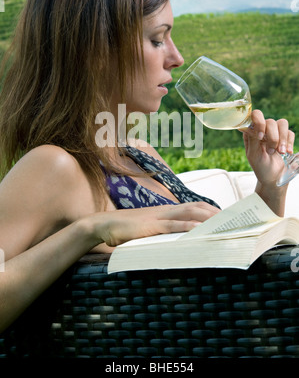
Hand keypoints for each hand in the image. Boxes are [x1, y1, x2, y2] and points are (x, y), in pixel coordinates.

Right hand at [92, 201, 220, 246]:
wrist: (105, 224)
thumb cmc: (126, 229)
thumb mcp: (149, 229)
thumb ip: (164, 231)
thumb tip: (179, 240)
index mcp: (166, 210)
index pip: (194, 206)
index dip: (211, 210)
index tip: (227, 217)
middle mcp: (166, 210)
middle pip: (197, 207)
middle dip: (216, 213)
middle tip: (233, 221)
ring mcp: (159, 217)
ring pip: (189, 214)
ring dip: (207, 218)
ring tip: (224, 225)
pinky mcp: (151, 226)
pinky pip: (173, 226)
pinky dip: (188, 228)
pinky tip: (199, 231)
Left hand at [242, 109, 294, 185]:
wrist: (273, 178)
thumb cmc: (260, 167)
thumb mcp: (253, 155)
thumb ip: (252, 140)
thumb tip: (252, 126)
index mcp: (251, 132)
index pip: (254, 116)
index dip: (259, 122)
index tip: (261, 137)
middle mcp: (262, 130)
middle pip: (270, 121)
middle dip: (273, 137)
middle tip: (271, 151)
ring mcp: (274, 133)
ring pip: (282, 123)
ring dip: (283, 139)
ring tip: (281, 152)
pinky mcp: (284, 137)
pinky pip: (290, 132)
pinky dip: (289, 142)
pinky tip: (287, 152)